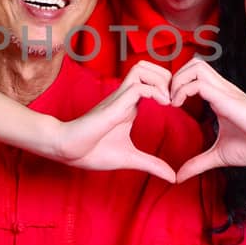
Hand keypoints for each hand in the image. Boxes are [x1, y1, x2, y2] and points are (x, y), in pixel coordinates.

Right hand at [46, 61, 175, 181]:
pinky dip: (155, 92)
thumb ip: (152, 165)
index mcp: (129, 105)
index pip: (150, 80)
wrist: (68, 151)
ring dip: (160, 80)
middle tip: (174, 98)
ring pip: (142, 69)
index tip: (178, 104)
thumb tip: (173, 177)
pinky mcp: (113, 106)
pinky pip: (138, 87)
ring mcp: (118, 99)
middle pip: (147, 66)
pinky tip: (162, 106)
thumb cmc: (93, 151)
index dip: (168, 85)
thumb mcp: (131, 159)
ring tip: (168, 100)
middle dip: (166, 76)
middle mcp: (124, 97)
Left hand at [169, 59, 245, 179]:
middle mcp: (221, 89)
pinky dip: (182, 90)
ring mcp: (224, 91)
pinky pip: (197, 83)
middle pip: (193, 63)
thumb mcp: (218, 156)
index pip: (194, 74)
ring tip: (172, 101)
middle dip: (175, 77)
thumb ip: (198, 163)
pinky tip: (178, 106)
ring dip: (178, 80)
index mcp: (220, 97)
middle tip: (167, 99)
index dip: (177, 84)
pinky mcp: (226, 97)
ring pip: (195, 66)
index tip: (168, 105)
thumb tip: (179, 178)